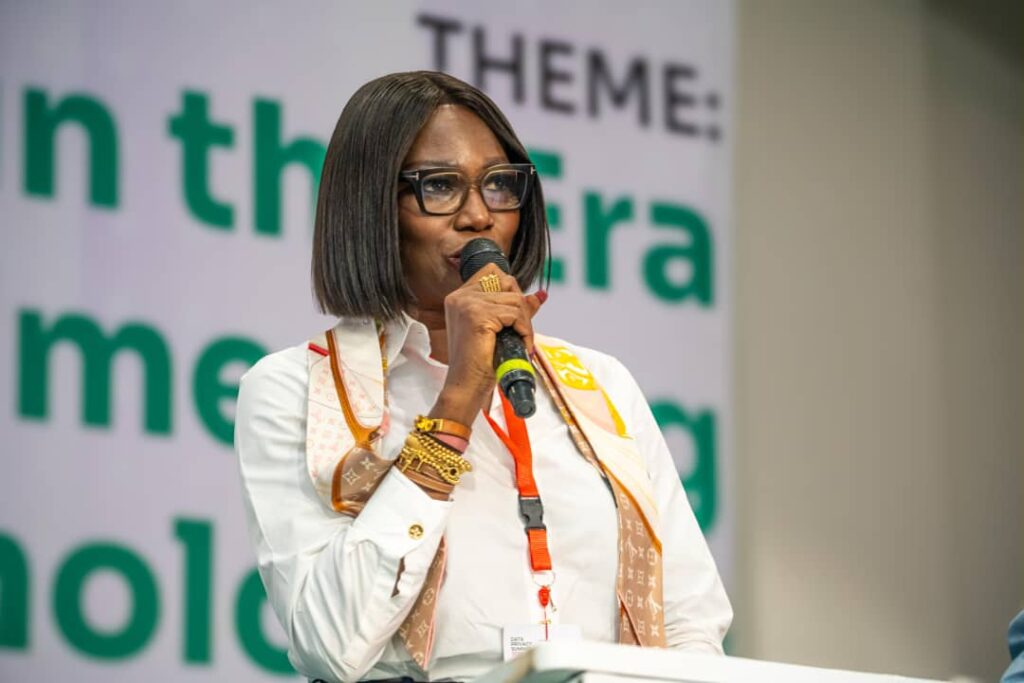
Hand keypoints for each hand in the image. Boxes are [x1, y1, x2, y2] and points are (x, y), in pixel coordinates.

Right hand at [430, 264, 544, 424]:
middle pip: (507, 282)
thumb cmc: (480, 363)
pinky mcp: (478, 315)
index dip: (511, 290)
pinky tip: (519, 345)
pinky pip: (515, 313)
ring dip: (525, 322)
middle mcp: (460, 296)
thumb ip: (516, 309)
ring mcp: (467, 304)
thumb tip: (540, 295)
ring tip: (519, 342)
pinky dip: (524, 330)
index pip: (493, 272)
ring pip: (515, 300)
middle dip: (521, 306)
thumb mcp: (499, 330)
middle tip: (520, 331)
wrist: (467, 387)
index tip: (515, 315)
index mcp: (459, 297)